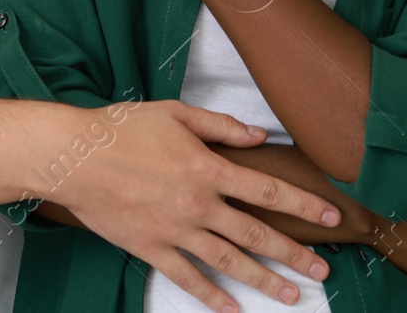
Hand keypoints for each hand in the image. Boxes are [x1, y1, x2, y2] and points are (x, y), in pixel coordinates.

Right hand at [41, 99, 338, 312]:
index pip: (266, 191)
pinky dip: (211, 296)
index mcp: (207, 168)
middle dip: (294, 255)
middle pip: (256, 234)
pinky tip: (232, 308)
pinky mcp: (152, 248)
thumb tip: (258, 135)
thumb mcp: (175, 113)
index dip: (303, 205)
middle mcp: (198, 204)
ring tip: (290, 296)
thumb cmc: (122, 129)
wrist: (75, 157)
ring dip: (263, 280)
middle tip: (322, 272)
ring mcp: (175, 230)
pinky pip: (187, 277)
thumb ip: (221, 126)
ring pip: (229, 262)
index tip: (331, 217)